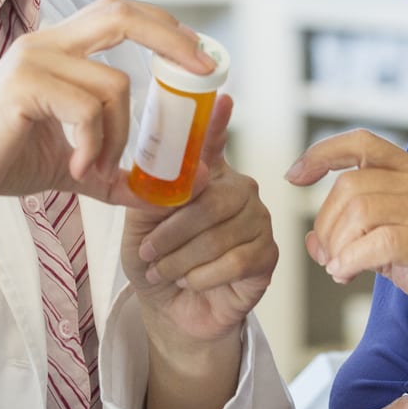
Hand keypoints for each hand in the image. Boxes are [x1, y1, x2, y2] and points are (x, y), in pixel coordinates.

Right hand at [0, 0, 212, 216]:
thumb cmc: (4, 158)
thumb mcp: (72, 162)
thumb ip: (113, 169)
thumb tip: (161, 193)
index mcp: (59, 46)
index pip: (119, 12)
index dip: (164, 25)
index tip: (200, 56)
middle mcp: (46, 42)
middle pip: (121, 14)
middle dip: (171, 38)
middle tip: (204, 73)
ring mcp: (33, 59)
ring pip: (113, 85)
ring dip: (120, 135)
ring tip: (98, 168)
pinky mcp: (23, 86)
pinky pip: (87, 110)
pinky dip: (95, 145)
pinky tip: (77, 167)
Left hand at [123, 96, 278, 345]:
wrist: (169, 311)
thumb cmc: (155, 261)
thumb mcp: (139, 226)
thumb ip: (152, 196)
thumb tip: (172, 176)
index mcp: (207, 176)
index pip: (212, 143)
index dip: (217, 121)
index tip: (222, 97)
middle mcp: (238, 190)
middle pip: (215, 198)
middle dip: (174, 229)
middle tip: (147, 251)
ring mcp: (258, 221)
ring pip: (221, 234)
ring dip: (181, 258)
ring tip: (162, 270)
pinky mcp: (267, 256)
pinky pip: (235, 262)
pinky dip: (203, 276)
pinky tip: (190, 281)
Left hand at [288, 129, 407, 350]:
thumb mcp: (396, 246)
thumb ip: (357, 235)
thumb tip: (311, 240)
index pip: (362, 144)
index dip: (321, 154)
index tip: (294, 176)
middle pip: (351, 186)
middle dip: (326, 224)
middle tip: (327, 256)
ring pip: (361, 210)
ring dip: (337, 244)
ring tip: (339, 268)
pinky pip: (381, 242)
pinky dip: (352, 258)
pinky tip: (349, 274)